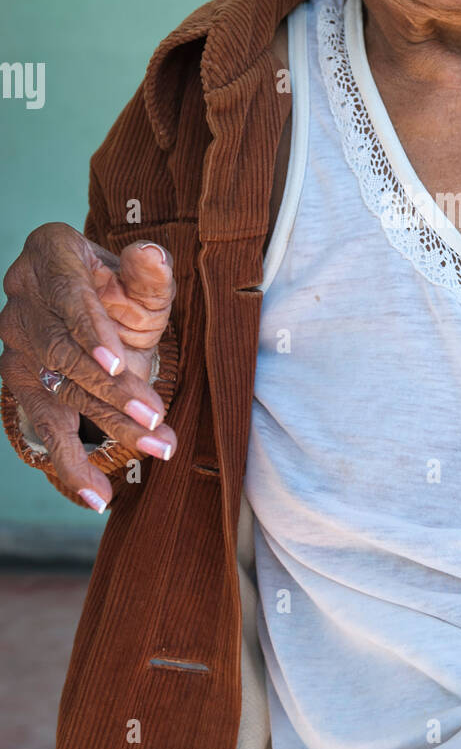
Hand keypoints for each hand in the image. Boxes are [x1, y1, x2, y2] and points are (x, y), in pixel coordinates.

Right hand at [0, 222, 176, 508]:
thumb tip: (150, 254)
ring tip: (156, 449)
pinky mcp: (20, 384)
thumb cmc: (121, 290)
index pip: (66, 295)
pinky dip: (71, 464)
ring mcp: (15, 343)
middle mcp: (21, 296)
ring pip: (61, 392)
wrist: (96, 310)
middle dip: (114, 390)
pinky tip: (97, 495)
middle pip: (64, 353)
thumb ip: (149, 271)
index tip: (119, 361)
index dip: (90, 330)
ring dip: (110, 425)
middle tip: (157, 419)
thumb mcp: (141, 279)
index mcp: (50, 253)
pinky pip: (43, 428)